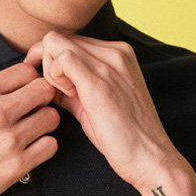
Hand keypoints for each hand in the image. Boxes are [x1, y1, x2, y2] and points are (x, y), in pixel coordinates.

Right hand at [0, 63, 59, 195]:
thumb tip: (16, 82)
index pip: (26, 71)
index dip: (29, 82)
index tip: (25, 94)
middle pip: (45, 91)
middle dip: (42, 100)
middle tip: (32, 113)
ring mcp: (8, 140)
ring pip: (51, 118)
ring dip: (44, 125)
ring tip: (29, 134)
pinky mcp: (16, 166)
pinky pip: (50, 146)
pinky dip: (43, 147)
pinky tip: (28, 151)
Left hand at [24, 31, 180, 189]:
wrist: (150, 157)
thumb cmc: (124, 136)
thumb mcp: (97, 102)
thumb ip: (75, 86)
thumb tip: (48, 83)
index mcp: (118, 54)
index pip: (70, 41)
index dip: (52, 61)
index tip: (51, 85)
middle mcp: (115, 52)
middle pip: (59, 38)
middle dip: (45, 64)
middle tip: (54, 93)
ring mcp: (109, 64)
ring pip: (56, 43)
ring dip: (48, 70)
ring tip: (64, 97)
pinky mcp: (100, 82)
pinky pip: (62, 59)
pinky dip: (53, 76)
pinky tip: (66, 97)